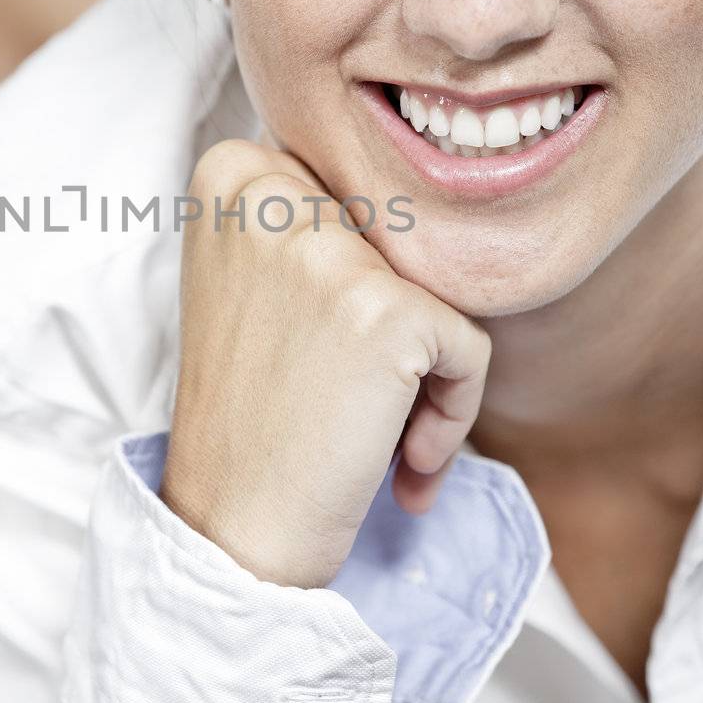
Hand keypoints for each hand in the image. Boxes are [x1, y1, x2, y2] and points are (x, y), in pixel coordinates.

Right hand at [160, 134, 490, 587]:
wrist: (232, 529)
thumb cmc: (248, 416)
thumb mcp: (246, 282)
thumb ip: (307, 216)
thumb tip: (417, 181)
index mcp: (231, 173)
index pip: (354, 192)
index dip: (355, 280)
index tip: (319, 347)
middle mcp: (273, 194)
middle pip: (400, 241)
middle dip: (397, 326)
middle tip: (349, 400)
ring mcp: (330, 251)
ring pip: (441, 292)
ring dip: (428, 377)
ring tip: (382, 439)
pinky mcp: (389, 311)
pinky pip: (471, 348)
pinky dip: (454, 414)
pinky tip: (404, 464)